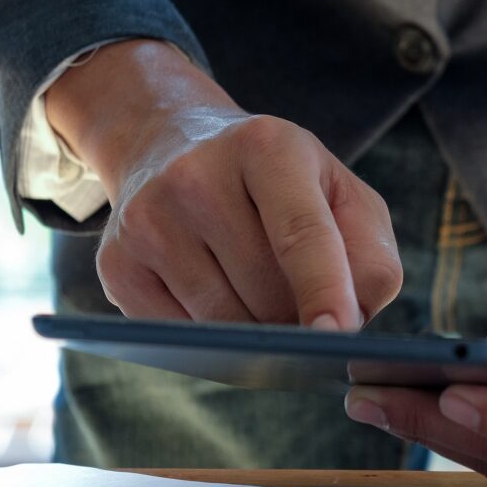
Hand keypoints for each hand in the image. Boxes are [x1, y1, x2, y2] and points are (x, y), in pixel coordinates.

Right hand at [47, 40, 400, 327]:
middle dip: (299, 318)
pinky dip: (214, 341)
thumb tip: (353, 320)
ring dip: (259, 335)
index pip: (302, 234)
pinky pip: (182, 337)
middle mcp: (196, 177)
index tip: (339, 335)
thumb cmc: (279, 182)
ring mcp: (147, 221)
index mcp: (268, 148)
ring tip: (262, 295)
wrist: (173, 145)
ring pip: (225, 324)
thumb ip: (369, 253)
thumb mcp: (339, 192)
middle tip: (305, 300)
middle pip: (267, 293)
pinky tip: (220, 302)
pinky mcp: (116, 264)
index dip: (324, 289)